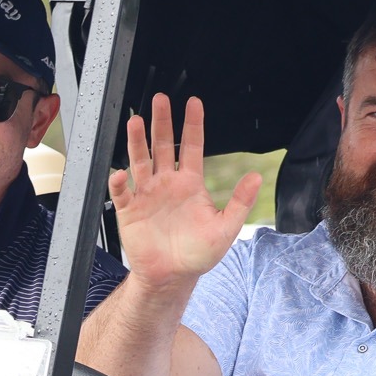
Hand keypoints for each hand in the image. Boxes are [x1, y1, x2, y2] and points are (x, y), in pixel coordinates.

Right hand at [110, 93, 261, 289]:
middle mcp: (167, 183)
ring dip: (136, 142)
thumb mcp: (225, 228)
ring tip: (135, 121)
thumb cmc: (198, 254)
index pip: (192, 146)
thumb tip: (256, 177)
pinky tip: (119, 173)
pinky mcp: (130, 210)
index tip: (193, 103)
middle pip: (163, 145)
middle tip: (159, 99)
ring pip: (140, 160)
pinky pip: (122, 192)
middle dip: (161, 122)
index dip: (192, 124)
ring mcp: (147, 194)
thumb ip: (240, 202)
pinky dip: (118, 182)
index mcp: (190, 183)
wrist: (173, 276)